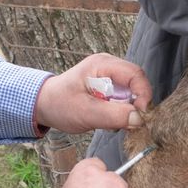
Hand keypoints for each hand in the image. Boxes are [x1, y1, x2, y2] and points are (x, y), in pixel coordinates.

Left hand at [34, 55, 150, 134]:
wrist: (44, 105)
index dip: (143, 95)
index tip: (141, 116)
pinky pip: (125, 97)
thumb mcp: (85, 112)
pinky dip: (122, 110)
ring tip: (115, 122)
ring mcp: (109, 76)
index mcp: (102, 64)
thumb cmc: (59, 105)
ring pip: (133, 92)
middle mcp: (109, 66)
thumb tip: (139, 119)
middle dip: (137, 104)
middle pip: (137, 82)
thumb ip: (113, 115)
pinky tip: (110, 119)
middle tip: (130, 123)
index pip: (135, 74)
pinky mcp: (108, 87)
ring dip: (129, 109)